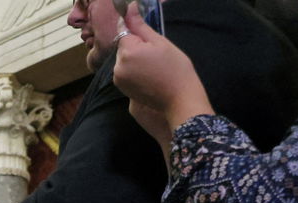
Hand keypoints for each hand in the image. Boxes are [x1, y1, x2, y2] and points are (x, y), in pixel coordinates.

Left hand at [112, 2, 211, 148]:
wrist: (179, 99)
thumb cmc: (175, 69)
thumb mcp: (160, 42)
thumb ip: (140, 26)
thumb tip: (129, 9)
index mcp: (128, 52)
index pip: (123, 29)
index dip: (131, 24)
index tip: (138, 19)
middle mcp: (118, 66)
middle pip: (123, 45)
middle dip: (135, 43)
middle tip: (156, 50)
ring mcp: (118, 79)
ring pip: (124, 58)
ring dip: (134, 56)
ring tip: (154, 63)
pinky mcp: (122, 88)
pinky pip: (125, 70)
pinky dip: (134, 68)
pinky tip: (149, 72)